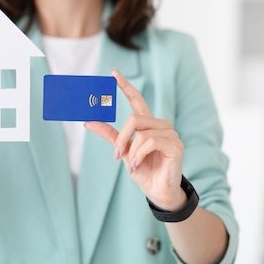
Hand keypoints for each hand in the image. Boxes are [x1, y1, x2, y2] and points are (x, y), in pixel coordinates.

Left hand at [85, 69, 185, 210]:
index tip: (113, 73)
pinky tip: (139, 165)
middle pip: (134, 118)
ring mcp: (170, 133)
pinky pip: (150, 141)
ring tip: (133, 165)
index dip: (125, 86)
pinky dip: (140, 154)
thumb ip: (109, 135)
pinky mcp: (175, 144)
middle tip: (117, 154)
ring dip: (132, 151)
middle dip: (121, 138)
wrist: (157, 191)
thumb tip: (88, 121)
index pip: (137, 100)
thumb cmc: (143, 170)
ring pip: (141, 132)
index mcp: (148, 124)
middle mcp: (160, 125)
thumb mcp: (123, 151)